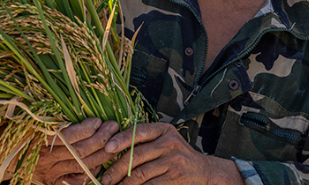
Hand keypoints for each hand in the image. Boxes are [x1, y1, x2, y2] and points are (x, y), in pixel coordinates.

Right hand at [31, 117, 119, 184]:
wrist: (7, 153)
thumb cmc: (25, 131)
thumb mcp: (36, 119)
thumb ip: (57, 118)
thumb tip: (82, 111)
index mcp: (40, 139)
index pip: (69, 136)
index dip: (86, 129)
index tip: (98, 120)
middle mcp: (46, 158)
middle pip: (79, 151)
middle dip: (101, 139)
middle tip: (113, 126)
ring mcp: (50, 173)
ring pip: (82, 165)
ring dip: (102, 153)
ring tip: (113, 140)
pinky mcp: (53, 182)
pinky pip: (77, 181)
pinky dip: (91, 172)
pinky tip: (100, 163)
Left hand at [101, 123, 241, 184]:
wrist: (203, 171)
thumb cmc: (176, 155)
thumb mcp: (164, 141)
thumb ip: (145, 142)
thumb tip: (112, 149)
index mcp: (163, 130)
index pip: (138, 132)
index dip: (121, 139)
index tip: (107, 148)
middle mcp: (169, 143)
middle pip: (136, 155)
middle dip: (117, 169)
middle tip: (105, 178)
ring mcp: (174, 161)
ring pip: (140, 173)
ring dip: (124, 183)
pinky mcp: (175, 178)